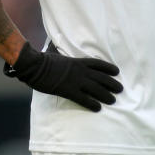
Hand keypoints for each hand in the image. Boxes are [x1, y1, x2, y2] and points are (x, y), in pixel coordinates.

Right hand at [4, 42, 121, 111]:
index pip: (98, 64)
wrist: (34, 66)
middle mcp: (80, 71)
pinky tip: (98, 108)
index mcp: (78, 61)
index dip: (108, 68)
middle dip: (112, 83)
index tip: (117, 72)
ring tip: (113, 100)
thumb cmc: (43, 59)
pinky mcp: (68, 91)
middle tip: (120, 89)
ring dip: (106, 95)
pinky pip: (84, 99)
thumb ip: (62, 53)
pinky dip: (92, 104)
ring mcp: (75, 81)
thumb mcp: (57, 53)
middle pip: (101, 77)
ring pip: (96, 89)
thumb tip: (56, 46)